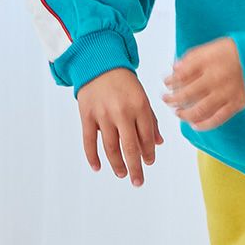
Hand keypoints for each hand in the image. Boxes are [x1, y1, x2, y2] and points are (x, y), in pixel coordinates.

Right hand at [76, 67, 163, 187]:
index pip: (147, 136)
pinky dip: (92, 156)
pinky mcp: (86, 115)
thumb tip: (158, 144)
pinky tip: (97, 167)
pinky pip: (89, 141)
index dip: (149, 152)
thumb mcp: (142, 97)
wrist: (99, 63)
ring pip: (110, 147)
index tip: (149, 162)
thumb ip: (150, 120)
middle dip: (135, 166)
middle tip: (138, 181)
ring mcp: (103, 114)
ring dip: (117, 164)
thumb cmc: (124, 83)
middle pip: (129, 146)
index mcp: (139, 106)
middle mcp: (122, 112)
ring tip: (122, 174)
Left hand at [162, 37, 244, 131]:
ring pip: (199, 109)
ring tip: (178, 113)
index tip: (166, 83)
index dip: (171, 81)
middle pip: (187, 94)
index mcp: (209, 61)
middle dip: (172, 99)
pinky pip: (217, 118)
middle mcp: (216, 77)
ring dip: (184, 114)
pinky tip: (195, 124)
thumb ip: (194, 56)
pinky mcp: (236, 103)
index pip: (182, 74)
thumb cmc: (238, 51)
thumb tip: (175, 68)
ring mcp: (226, 92)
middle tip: (166, 100)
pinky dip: (203, 124)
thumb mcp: (214, 46)